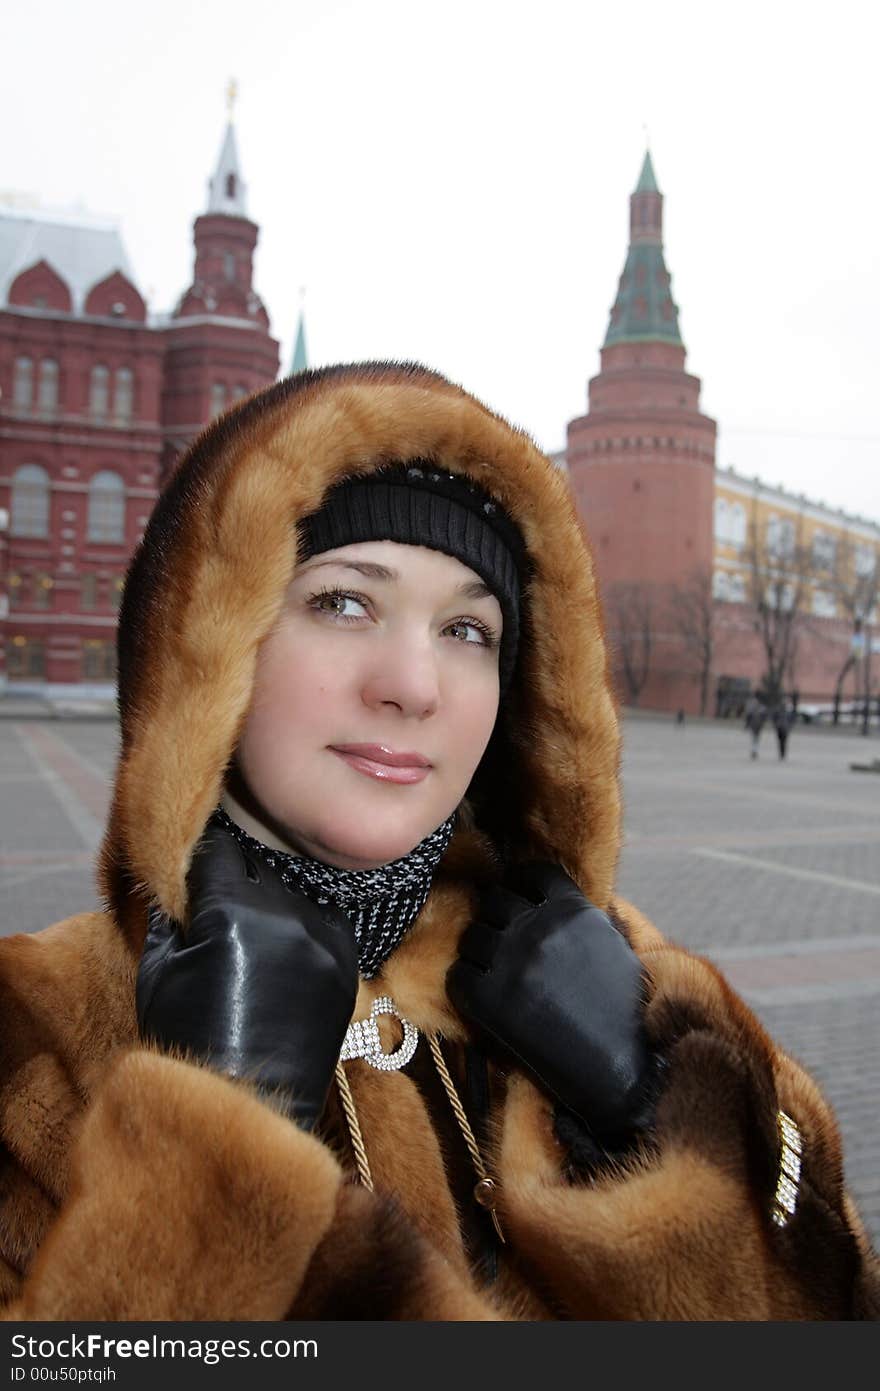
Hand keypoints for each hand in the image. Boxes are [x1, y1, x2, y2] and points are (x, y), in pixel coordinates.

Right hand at [136, 819, 358, 1129]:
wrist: (247, 1100)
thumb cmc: (190, 1038)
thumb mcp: (160, 970)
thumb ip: (171, 913)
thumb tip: (178, 879)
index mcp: (230, 914)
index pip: (218, 853)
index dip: (202, 861)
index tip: (195, 873)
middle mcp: (283, 917)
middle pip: (258, 866)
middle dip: (236, 879)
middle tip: (221, 905)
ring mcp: (321, 938)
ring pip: (293, 891)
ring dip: (273, 900)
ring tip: (255, 934)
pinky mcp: (346, 961)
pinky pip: (327, 918)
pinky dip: (306, 923)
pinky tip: (286, 947)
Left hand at [447, 862, 653, 1140]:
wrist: (623, 1069)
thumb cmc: (625, 1010)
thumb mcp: (611, 945)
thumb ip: (577, 917)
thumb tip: (546, 901)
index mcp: (574, 909)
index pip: (530, 873)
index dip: (520, 884)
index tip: (517, 898)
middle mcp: (540, 928)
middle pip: (494, 900)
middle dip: (496, 917)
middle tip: (502, 938)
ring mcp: (513, 962)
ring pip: (472, 936)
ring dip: (479, 951)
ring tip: (493, 970)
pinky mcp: (491, 1001)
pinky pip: (457, 976)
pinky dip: (465, 984)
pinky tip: (482, 995)